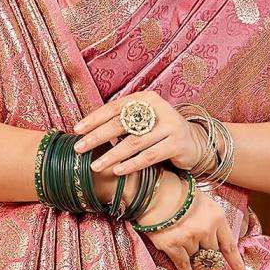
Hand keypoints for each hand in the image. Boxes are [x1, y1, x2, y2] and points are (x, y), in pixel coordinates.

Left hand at [73, 90, 208, 177]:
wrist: (193, 142)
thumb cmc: (159, 133)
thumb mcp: (142, 122)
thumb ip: (121, 122)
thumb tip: (86, 131)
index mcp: (146, 99)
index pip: (115, 108)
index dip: (94, 119)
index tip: (77, 130)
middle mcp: (159, 108)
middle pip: (122, 124)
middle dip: (98, 137)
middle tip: (79, 148)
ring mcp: (170, 125)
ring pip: (134, 143)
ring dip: (112, 155)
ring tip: (95, 165)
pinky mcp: (178, 144)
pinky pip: (150, 156)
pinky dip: (131, 164)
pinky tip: (117, 171)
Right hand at [133, 171, 249, 269]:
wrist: (155, 192)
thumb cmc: (179, 193)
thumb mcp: (205, 201)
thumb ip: (213, 219)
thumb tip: (218, 238)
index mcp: (217, 218)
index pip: (229, 246)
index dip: (236, 263)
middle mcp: (205, 230)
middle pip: (214, 256)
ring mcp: (189, 239)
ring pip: (199, 262)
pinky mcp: (172, 246)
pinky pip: (183, 265)